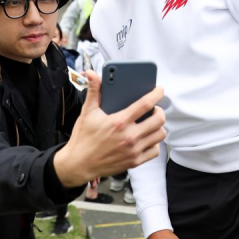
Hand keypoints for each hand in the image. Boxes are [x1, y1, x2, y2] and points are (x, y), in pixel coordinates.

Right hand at [53, 71, 166, 187]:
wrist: (79, 164)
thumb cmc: (83, 138)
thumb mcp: (87, 112)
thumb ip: (93, 91)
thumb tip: (91, 73)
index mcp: (119, 122)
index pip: (145, 104)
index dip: (156, 94)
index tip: (159, 90)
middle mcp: (129, 137)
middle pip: (159, 120)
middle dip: (160, 110)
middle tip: (155, 108)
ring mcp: (133, 150)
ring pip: (160, 135)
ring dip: (159, 126)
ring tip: (152, 122)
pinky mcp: (134, 162)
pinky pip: (155, 151)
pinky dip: (154, 143)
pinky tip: (147, 138)